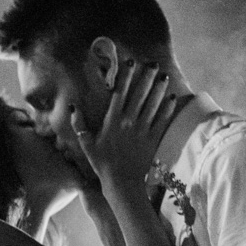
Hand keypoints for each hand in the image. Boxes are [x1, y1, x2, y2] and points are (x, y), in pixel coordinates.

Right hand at [70, 61, 176, 188]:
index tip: (131, 62)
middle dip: (146, 77)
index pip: (120, 93)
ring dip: (158, 89)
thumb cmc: (102, 164)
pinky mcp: (153, 140)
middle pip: (139, 94)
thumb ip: (79, 125)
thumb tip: (73, 107)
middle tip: (153, 63)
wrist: (121, 183)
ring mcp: (142, 130)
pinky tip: (171, 97)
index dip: (126, 76)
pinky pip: (162, 120)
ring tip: (164, 75)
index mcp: (112, 120)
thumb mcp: (86, 144)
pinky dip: (167, 108)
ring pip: (153, 105)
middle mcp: (129, 122)